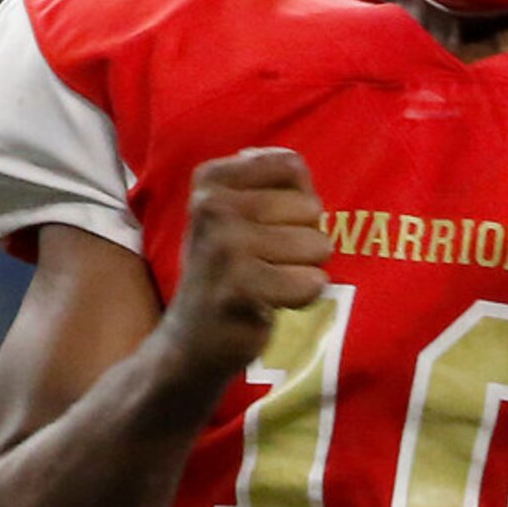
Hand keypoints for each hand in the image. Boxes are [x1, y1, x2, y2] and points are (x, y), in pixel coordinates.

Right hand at [162, 147, 332, 379]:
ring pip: (316, 245)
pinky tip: (271, 303)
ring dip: (303, 270)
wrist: (191, 340)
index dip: (297, 201)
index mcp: (211, 179)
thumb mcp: (236, 212)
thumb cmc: (226, 270)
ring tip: (268, 282)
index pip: (292, 166)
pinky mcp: (241, 288)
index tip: (265, 226)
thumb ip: (270, 180)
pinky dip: (302, 297)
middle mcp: (212, 206)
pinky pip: (310, 282)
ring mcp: (224, 248)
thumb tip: (297, 166)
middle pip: (310, 207)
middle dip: (302, 240)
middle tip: (265, 263)